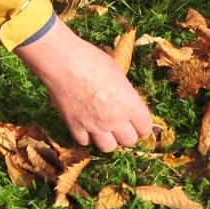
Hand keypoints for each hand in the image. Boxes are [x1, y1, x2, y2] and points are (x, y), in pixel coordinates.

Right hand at [14, 18, 153, 151]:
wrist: (65, 64)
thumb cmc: (93, 60)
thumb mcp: (118, 73)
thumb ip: (124, 92)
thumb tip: (125, 99)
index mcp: (129, 104)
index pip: (145, 127)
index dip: (144, 127)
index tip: (141, 126)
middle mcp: (114, 119)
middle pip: (129, 141)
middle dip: (128, 135)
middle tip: (124, 128)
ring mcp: (94, 126)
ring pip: (108, 147)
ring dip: (109, 140)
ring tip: (106, 131)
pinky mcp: (75, 127)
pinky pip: (85, 142)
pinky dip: (87, 137)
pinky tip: (86, 127)